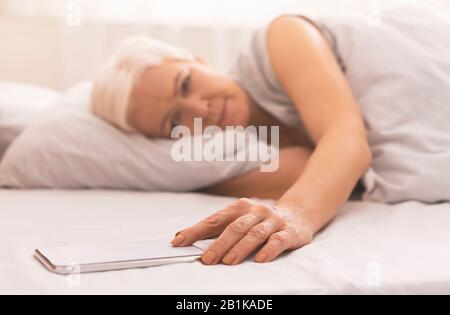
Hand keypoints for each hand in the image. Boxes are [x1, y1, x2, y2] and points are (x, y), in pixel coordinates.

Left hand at [171, 198, 313, 264]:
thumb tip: (181, 237)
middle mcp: (256, 211)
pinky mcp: (289, 232)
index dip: (196, 230)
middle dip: (219, 244)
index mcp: (239, 207)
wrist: (298, 213)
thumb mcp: (239, 219)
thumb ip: (215, 228)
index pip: (215, 219)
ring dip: (240, 248)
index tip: (179, 241)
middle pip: (235, 227)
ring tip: (228, 262)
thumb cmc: (259, 220)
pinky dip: (268, 250)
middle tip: (207, 259)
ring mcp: (273, 221)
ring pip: (255, 234)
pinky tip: (260, 260)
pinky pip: (278, 241)